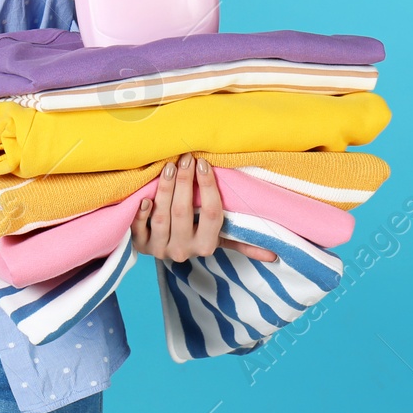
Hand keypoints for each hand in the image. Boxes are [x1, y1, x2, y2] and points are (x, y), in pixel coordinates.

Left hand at [131, 154, 276, 262]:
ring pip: (162, 217)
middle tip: (186, 157)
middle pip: (184, 213)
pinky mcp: (140, 246)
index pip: (211, 215)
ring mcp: (160, 249)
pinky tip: (144, 197)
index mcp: (206, 246)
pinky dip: (141, 213)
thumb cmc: (194, 236)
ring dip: (165, 190)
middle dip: (185, 182)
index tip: (204, 164)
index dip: (208, 188)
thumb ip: (242, 243)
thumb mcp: (217, 239)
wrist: (160, 250)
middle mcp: (183, 250)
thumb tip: (274, 254)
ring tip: (169, 166)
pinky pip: (138, 230)